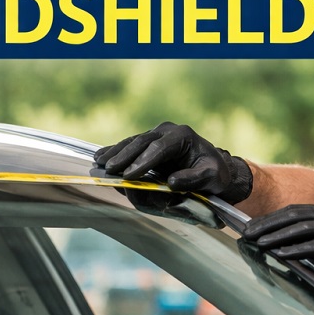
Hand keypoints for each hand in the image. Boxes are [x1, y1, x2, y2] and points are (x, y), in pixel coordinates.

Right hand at [94, 122, 252, 203]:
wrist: (213, 167)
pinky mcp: (147, 144)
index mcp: (183, 136)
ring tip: (100, 163)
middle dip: (125, 157)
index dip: (144, 162)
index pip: (160, 148)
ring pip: (132, 142)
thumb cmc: (214, 172)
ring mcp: (155, 136)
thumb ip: (193, 180)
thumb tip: (171, 182)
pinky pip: (129, 147)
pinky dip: (114, 152)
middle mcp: (166, 131)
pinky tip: (99, 156)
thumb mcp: (212, 177)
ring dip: (115, 153)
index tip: (130, 175)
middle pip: (141, 142)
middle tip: (110, 170)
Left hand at [242, 203, 313, 303]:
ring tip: (256, 243)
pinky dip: (295, 250)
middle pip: (293, 217)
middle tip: (246, 233)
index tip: (251, 227)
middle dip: (266, 225)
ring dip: (275, 236)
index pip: (295, 212)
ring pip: (301, 229)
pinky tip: (279, 254)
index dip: (271, 219)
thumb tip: (284, 250)